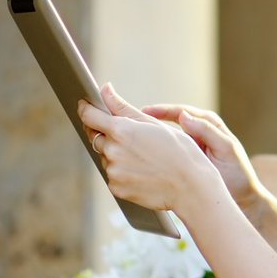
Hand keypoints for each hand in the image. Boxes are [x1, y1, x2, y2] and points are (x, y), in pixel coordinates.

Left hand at [77, 84, 223, 220]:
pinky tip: (142, 170)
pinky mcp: (116, 188)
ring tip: (144, 157)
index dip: (86, 108)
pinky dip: (123, 170)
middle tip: (131, 137)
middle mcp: (112, 151)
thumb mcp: (153, 124)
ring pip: (106, 156)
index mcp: (121, 130)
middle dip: (107, 133)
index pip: (89, 116)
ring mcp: (113, 171)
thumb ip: (122, 107)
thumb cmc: (179, 152)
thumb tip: (104, 90)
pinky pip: (113, 174)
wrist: (191, 187)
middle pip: (96, 136)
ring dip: (116, 153)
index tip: (85, 105)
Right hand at [142, 102, 265, 215]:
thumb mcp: (226, 151)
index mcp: (209, 126)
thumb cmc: (238, 175)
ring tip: (130, 134)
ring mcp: (190, 147)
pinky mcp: (185, 161)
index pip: (181, 112)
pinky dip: (153, 151)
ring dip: (149, 135)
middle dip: (150, 119)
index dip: (162, 111)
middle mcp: (198, 133)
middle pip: (169, 121)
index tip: (145, 112)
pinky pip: (167, 152)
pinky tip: (140, 154)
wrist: (241, 198)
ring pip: (165, 136)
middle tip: (130, 120)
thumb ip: (208, 132)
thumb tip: (184, 116)